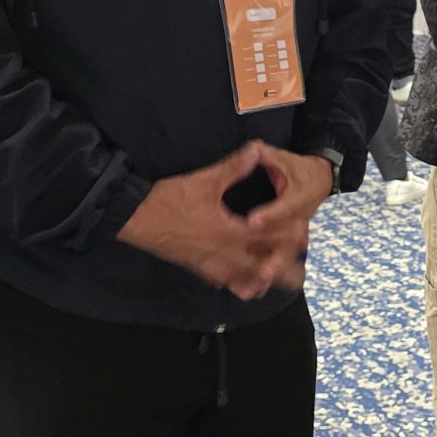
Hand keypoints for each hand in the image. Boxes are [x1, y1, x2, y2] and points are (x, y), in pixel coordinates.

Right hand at [117, 141, 287, 298]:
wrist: (134, 218)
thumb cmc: (169, 199)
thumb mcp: (205, 180)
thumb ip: (234, 167)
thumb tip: (257, 149)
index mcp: (228, 230)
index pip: (264, 236)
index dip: (284, 236)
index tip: (302, 235)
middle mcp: (221, 252)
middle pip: (257, 266)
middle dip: (279, 269)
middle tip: (299, 275)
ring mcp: (208, 263)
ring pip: (240, 278)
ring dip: (260, 280)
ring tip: (276, 286)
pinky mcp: (196, 267)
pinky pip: (220, 281)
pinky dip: (235, 284)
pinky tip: (241, 287)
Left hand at [242, 146, 336, 291]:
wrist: (319, 179)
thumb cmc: (297, 168)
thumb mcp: (282, 158)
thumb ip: (266, 155)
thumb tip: (256, 148)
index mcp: (299, 197)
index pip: (284, 207)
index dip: (269, 214)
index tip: (252, 222)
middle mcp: (299, 220)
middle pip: (287, 243)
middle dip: (274, 259)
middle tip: (262, 272)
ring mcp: (295, 236)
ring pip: (282, 258)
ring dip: (268, 275)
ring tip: (252, 289)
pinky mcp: (287, 244)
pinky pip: (275, 263)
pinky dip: (262, 278)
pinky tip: (246, 291)